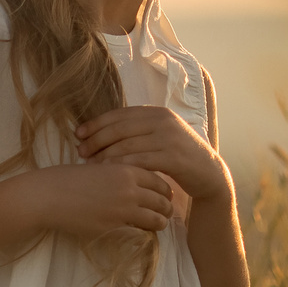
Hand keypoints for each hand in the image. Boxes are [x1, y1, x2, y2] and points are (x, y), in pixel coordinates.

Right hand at [10, 161, 176, 239]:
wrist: (48, 196)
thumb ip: (120, 173)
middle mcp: (130, 189)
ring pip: (157, 219)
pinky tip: (139, 232)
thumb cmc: (67, 178)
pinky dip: (143, 233)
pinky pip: (140, 232)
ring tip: (156, 225)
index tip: (165, 196)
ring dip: (159, 222)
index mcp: (126, 170)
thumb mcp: (99, 167)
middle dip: (167, 208)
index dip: (165, 190)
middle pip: (163, 200)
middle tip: (165, 213)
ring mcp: (124, 210)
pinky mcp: (115, 228)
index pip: (159, 181)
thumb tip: (134, 182)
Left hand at [76, 106, 228, 201]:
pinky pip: (141, 160)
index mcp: (156, 112)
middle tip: (80, 151)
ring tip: (90, 164)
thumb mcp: (158, 137)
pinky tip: (110, 174)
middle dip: (97, 139)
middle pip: (120, 128)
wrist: (208, 174)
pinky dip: (122, 166)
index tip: (78, 134)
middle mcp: (163, 120)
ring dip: (105, 155)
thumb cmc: (177, 157)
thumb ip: (137, 131)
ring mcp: (170, 138)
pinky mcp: (174, 157)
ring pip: (128, 145)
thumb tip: (101, 133)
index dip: (97, 123)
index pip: (120, 114)